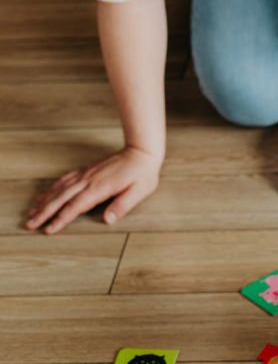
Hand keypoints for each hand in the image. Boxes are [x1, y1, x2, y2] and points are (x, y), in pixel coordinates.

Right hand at [25, 146, 161, 233]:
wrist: (141, 152)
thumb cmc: (143, 174)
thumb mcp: (139, 192)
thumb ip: (123, 205)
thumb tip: (108, 220)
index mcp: (100, 188)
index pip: (75, 206)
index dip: (61, 219)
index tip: (48, 229)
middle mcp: (89, 180)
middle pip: (61, 198)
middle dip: (44, 212)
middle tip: (30, 224)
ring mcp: (86, 174)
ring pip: (60, 188)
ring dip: (44, 201)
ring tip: (32, 212)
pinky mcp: (86, 170)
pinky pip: (65, 179)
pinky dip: (52, 188)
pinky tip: (45, 194)